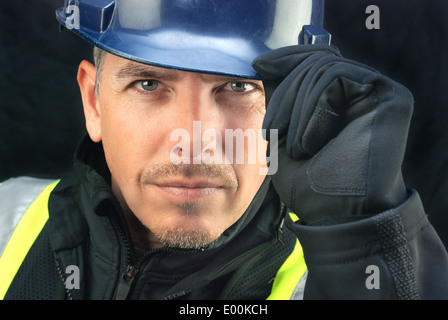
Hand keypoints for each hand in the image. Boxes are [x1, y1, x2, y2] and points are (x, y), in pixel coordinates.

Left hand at [253, 45, 412, 224]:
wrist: (336, 216)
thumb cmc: (310, 184)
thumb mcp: (283, 135)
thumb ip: (281, 99)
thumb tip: (264, 62)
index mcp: (340, 101)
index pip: (314, 62)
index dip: (286, 59)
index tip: (258, 64)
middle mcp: (360, 94)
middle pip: (315, 63)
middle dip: (284, 94)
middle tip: (274, 132)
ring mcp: (376, 94)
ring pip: (323, 68)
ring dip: (296, 107)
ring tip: (296, 146)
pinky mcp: (390, 97)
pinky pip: (338, 77)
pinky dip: (313, 107)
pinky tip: (311, 141)